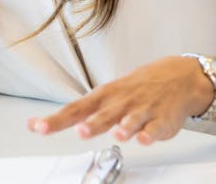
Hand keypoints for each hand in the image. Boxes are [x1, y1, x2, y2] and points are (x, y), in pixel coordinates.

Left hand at [27, 56, 212, 144]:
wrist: (178, 77)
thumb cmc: (136, 88)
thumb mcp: (107, 95)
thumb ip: (82, 113)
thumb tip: (46, 122)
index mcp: (104, 96)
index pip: (75, 109)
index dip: (56, 120)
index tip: (37, 127)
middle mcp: (121, 102)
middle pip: (104, 115)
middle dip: (93, 124)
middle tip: (82, 132)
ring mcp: (143, 110)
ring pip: (132, 120)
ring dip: (125, 127)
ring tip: (119, 134)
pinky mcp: (162, 120)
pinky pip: (156, 128)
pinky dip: (150, 134)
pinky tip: (145, 138)